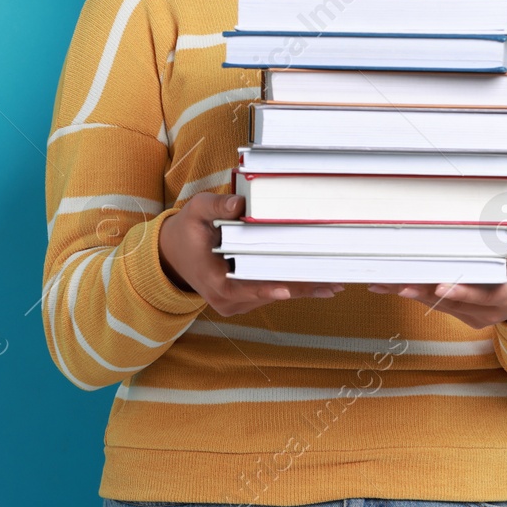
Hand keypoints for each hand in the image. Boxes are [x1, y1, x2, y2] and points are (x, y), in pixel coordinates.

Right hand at [157, 191, 343, 316]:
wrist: (173, 254)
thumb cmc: (189, 229)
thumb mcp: (197, 211)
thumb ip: (218, 206)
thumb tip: (239, 203)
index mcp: (212, 280)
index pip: (241, 287)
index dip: (265, 287)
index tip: (287, 289)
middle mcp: (224, 299)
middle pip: (266, 292)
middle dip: (299, 287)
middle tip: (331, 281)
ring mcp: (234, 303)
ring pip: (272, 295)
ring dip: (301, 288)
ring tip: (332, 281)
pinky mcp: (243, 301)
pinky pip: (270, 293)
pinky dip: (292, 286)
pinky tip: (318, 282)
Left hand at [367, 161, 506, 329]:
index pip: (484, 295)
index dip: (461, 292)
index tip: (439, 286)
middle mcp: (489, 311)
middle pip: (451, 300)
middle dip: (421, 289)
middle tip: (394, 279)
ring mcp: (475, 315)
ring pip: (438, 304)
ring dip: (411, 291)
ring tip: (382, 281)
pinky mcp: (464, 314)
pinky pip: (437, 304)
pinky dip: (416, 292)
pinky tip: (390, 284)